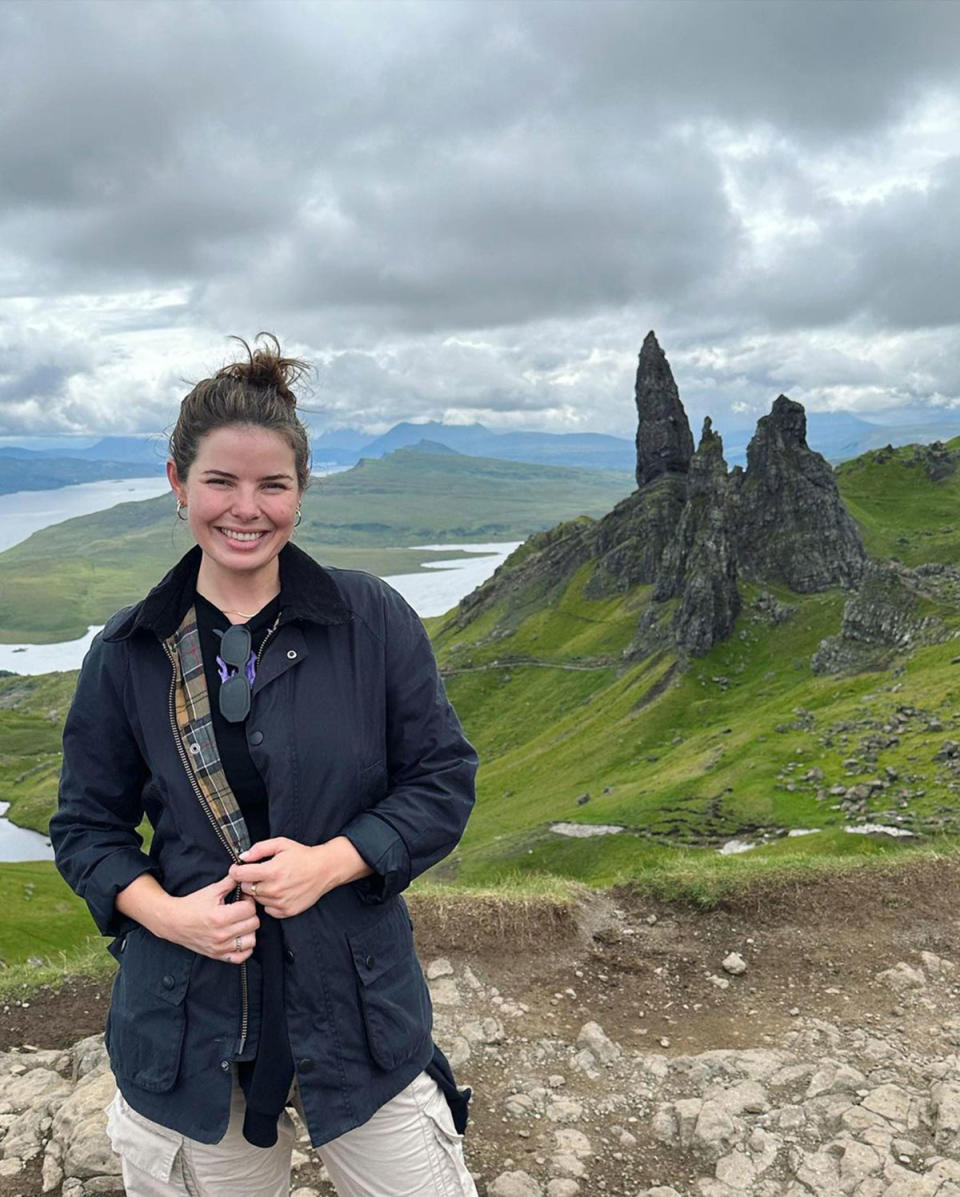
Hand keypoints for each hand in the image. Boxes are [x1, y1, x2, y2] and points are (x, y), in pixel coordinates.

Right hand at [162, 874, 259, 964]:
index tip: (243, 899)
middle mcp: (221, 934)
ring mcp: (220, 947)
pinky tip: (239, 937)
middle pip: (253, 924)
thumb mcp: (211, 890)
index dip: (249, 901)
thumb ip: (230, 881)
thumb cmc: (191, 905)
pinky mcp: (217, 955)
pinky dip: (244, 948)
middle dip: (250, 914)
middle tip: (242, 909)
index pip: (250, 909)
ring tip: (241, 923)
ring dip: (249, 930)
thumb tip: (244, 872)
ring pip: (251, 940)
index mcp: (220, 917)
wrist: (173, 921)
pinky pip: (241, 957)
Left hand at [229, 836, 372, 918]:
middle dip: (247, 880)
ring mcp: (280, 902)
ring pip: (256, 899)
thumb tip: (242, 857)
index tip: (237, 869)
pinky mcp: (286, 911)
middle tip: (256, 874)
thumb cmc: (302, 856)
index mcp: (272, 871)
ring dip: (258, 891)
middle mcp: (275, 889)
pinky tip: (278, 892)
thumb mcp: (281, 844)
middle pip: (246, 888)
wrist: (324, 870)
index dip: (236, 870)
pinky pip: (267, 909)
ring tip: (270, 882)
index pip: (240, 875)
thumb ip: (259, 849)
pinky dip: (269, 901)